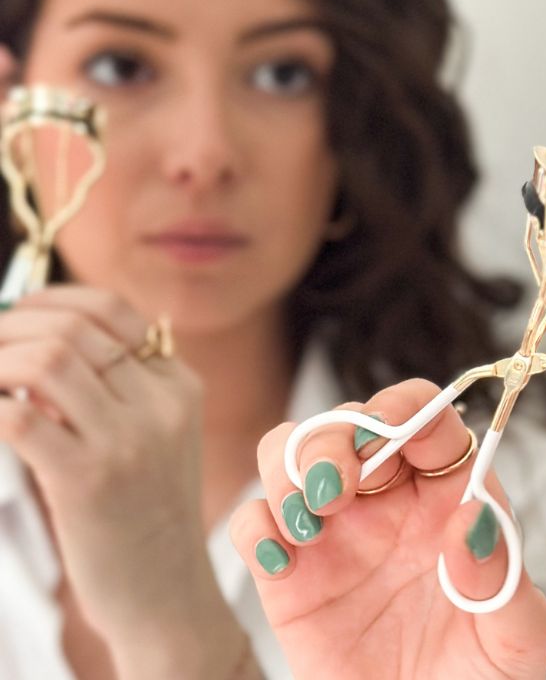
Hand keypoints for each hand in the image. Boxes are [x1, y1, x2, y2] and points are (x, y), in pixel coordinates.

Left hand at [0, 285, 244, 676]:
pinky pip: (20, 417)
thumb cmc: (147, 517)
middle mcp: (161, 403)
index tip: (18, 312)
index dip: (54, 300)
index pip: (113, 311)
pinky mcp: (89, 480)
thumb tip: (51, 343)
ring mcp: (129, 440)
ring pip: (49, 360)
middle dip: (14, 325)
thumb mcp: (159, 440)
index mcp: (180, 386)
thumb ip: (125, 391)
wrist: (167, 594)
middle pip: (75, 330)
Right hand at [229, 379, 545, 679]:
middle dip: (335, 436)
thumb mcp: (515, 638)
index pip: (424, 417)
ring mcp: (335, 532)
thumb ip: (502, 579)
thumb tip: (476, 519)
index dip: (404, 410)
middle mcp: (388, 499)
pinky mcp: (288, 575)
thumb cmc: (478, 678)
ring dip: (288, 468)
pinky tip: (279, 561)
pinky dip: (255, 527)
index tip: (389, 434)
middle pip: (349, 421)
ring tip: (310, 519)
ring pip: (291, 451)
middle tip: (336, 487)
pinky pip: (253, 523)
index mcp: (448, 494)